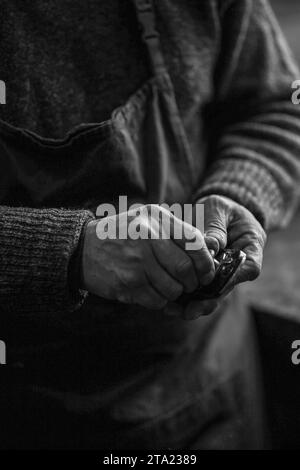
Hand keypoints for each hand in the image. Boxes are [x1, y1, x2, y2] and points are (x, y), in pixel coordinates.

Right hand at [81, 205, 214, 309]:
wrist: (81, 249)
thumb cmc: (121, 235)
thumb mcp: (146, 219)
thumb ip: (174, 232)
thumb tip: (208, 255)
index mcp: (157, 218)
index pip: (195, 242)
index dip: (205, 262)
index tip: (206, 273)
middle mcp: (148, 236)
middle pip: (185, 269)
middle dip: (191, 283)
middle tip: (188, 285)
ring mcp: (137, 261)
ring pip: (173, 288)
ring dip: (174, 294)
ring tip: (166, 288)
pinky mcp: (128, 282)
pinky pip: (157, 300)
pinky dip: (160, 301)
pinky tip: (151, 292)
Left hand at [166, 195, 266, 319]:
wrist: (214, 211)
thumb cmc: (219, 206)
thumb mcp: (218, 208)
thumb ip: (215, 226)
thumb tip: (210, 247)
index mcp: (251, 247)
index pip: (250, 268)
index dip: (232, 279)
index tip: (212, 282)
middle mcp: (239, 266)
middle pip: (227, 288)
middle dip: (208, 301)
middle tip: (189, 311)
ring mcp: (223, 274)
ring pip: (211, 294)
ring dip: (193, 304)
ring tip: (174, 310)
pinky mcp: (207, 278)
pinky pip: (198, 291)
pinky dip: (184, 298)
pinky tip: (169, 305)